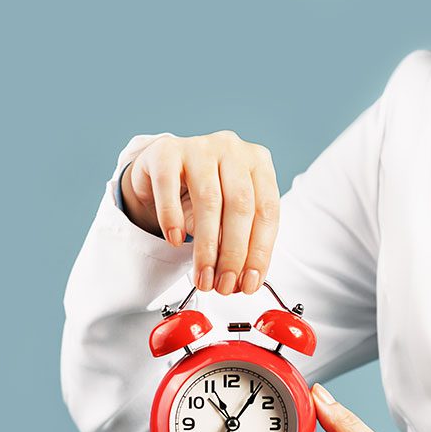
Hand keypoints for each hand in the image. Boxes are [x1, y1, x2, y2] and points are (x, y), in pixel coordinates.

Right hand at [121, 131, 279, 295]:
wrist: (163, 169)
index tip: (248, 283)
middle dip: (233, 254)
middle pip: (240, 206)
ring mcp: (200, 147)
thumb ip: (240, 243)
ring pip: (209, 200)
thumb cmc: (203, 194)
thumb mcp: (229, 216)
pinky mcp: (166, 151)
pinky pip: (169, 185)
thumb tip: (243, 281)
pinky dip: (172, 218)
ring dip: (206, 246)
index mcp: (259, 164)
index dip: (259, 252)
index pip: (267, 212)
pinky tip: (175, 241)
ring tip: (203, 275)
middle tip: (224, 285)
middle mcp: (233, 150)